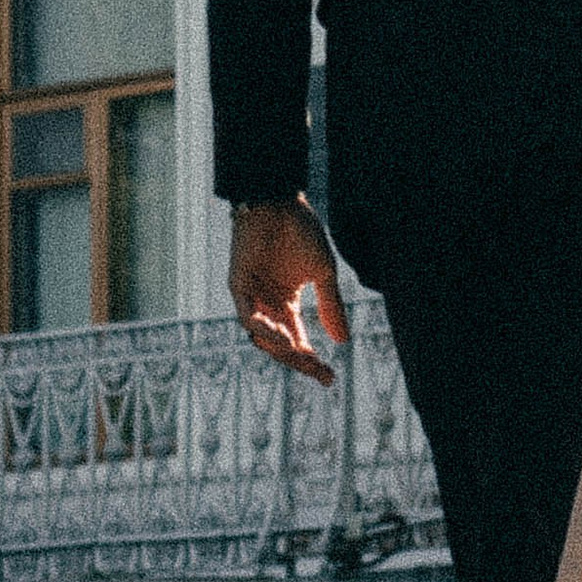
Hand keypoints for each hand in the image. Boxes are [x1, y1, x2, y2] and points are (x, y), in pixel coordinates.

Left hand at [229, 198, 348, 384]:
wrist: (279, 202)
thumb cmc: (301, 232)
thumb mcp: (323, 273)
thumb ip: (331, 306)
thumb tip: (343, 342)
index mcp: (288, 303)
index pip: (299, 341)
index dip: (312, 362)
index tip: (331, 379)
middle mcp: (268, 305)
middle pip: (280, 346)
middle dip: (299, 362)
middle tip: (319, 371)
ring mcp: (252, 296)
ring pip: (262, 336)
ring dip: (281, 348)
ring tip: (301, 352)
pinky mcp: (238, 286)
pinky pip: (247, 316)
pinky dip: (262, 328)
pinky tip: (279, 334)